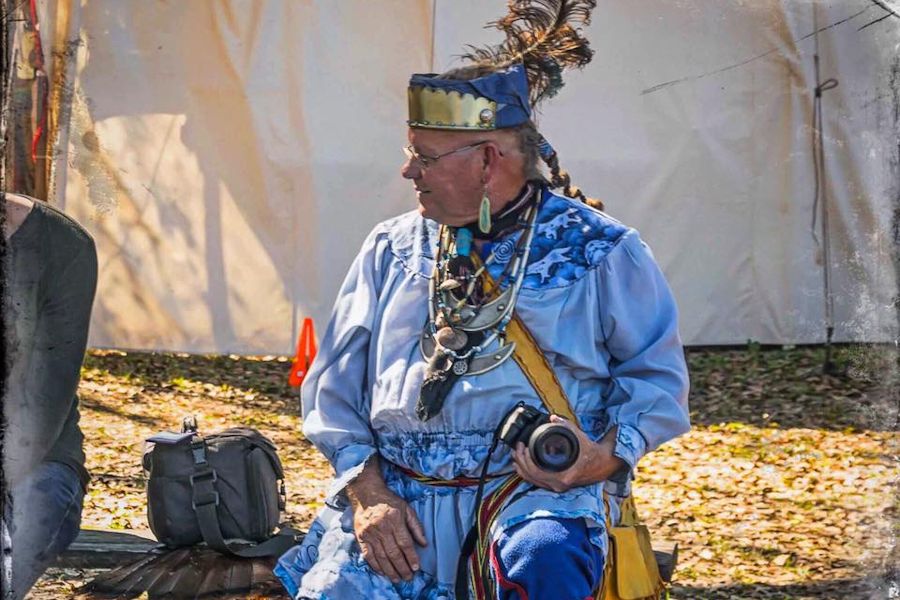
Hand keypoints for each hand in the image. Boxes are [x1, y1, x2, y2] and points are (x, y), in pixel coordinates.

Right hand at [347, 460, 427, 582]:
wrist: (366, 492)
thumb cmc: (389, 500)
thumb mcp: (407, 508)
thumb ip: (416, 526)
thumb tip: (424, 543)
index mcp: (395, 519)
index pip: (405, 543)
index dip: (411, 557)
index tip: (416, 568)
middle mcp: (382, 527)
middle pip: (393, 553)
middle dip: (402, 567)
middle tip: (408, 577)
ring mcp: (370, 532)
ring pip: (381, 556)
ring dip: (390, 570)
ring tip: (397, 578)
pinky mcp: (361, 536)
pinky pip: (368, 554)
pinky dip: (375, 565)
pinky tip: (383, 571)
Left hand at [511, 416, 626, 492]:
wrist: (602, 464)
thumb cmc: (591, 452)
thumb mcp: (578, 436)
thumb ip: (565, 426)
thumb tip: (553, 418)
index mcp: (563, 476)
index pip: (535, 472)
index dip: (525, 459)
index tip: (523, 447)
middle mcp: (558, 484)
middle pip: (530, 477)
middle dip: (520, 461)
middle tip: (517, 448)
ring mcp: (557, 486)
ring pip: (532, 481)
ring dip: (522, 468)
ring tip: (516, 455)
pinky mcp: (556, 485)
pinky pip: (537, 481)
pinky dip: (528, 473)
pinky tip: (522, 465)